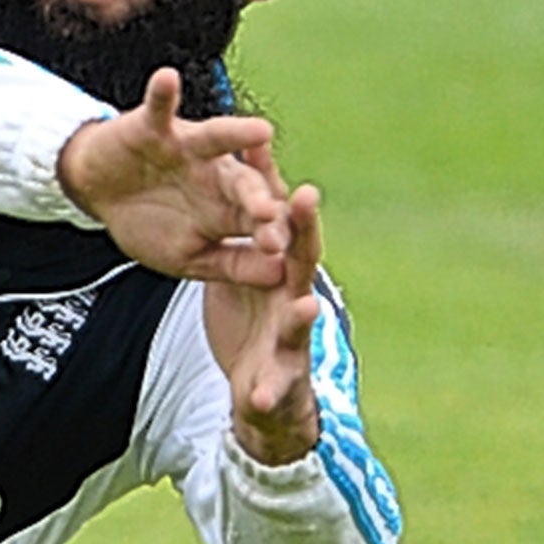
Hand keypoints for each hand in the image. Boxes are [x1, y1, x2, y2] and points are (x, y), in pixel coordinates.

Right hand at [57, 68, 289, 286]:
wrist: (98, 191)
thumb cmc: (148, 222)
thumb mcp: (187, 257)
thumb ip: (230, 265)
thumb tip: (278, 278)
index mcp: (229, 207)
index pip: (259, 221)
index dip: (270, 235)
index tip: (279, 253)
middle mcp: (217, 173)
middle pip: (245, 183)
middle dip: (257, 197)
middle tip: (268, 213)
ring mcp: (188, 148)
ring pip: (217, 138)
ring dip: (236, 134)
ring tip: (260, 130)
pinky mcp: (154, 127)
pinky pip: (159, 107)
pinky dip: (162, 94)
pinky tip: (166, 78)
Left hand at [203, 146, 323, 464]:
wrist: (264, 393)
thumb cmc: (254, 322)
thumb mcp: (244, 271)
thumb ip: (246, 230)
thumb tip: (238, 172)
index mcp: (281, 268)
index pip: (280, 222)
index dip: (271, 185)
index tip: (260, 146)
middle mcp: (293, 297)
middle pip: (302, 257)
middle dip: (304, 229)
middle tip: (304, 196)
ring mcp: (292, 340)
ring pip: (299, 321)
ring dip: (300, 314)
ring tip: (305, 304)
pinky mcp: (278, 382)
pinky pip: (272, 388)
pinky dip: (266, 392)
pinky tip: (258, 397)